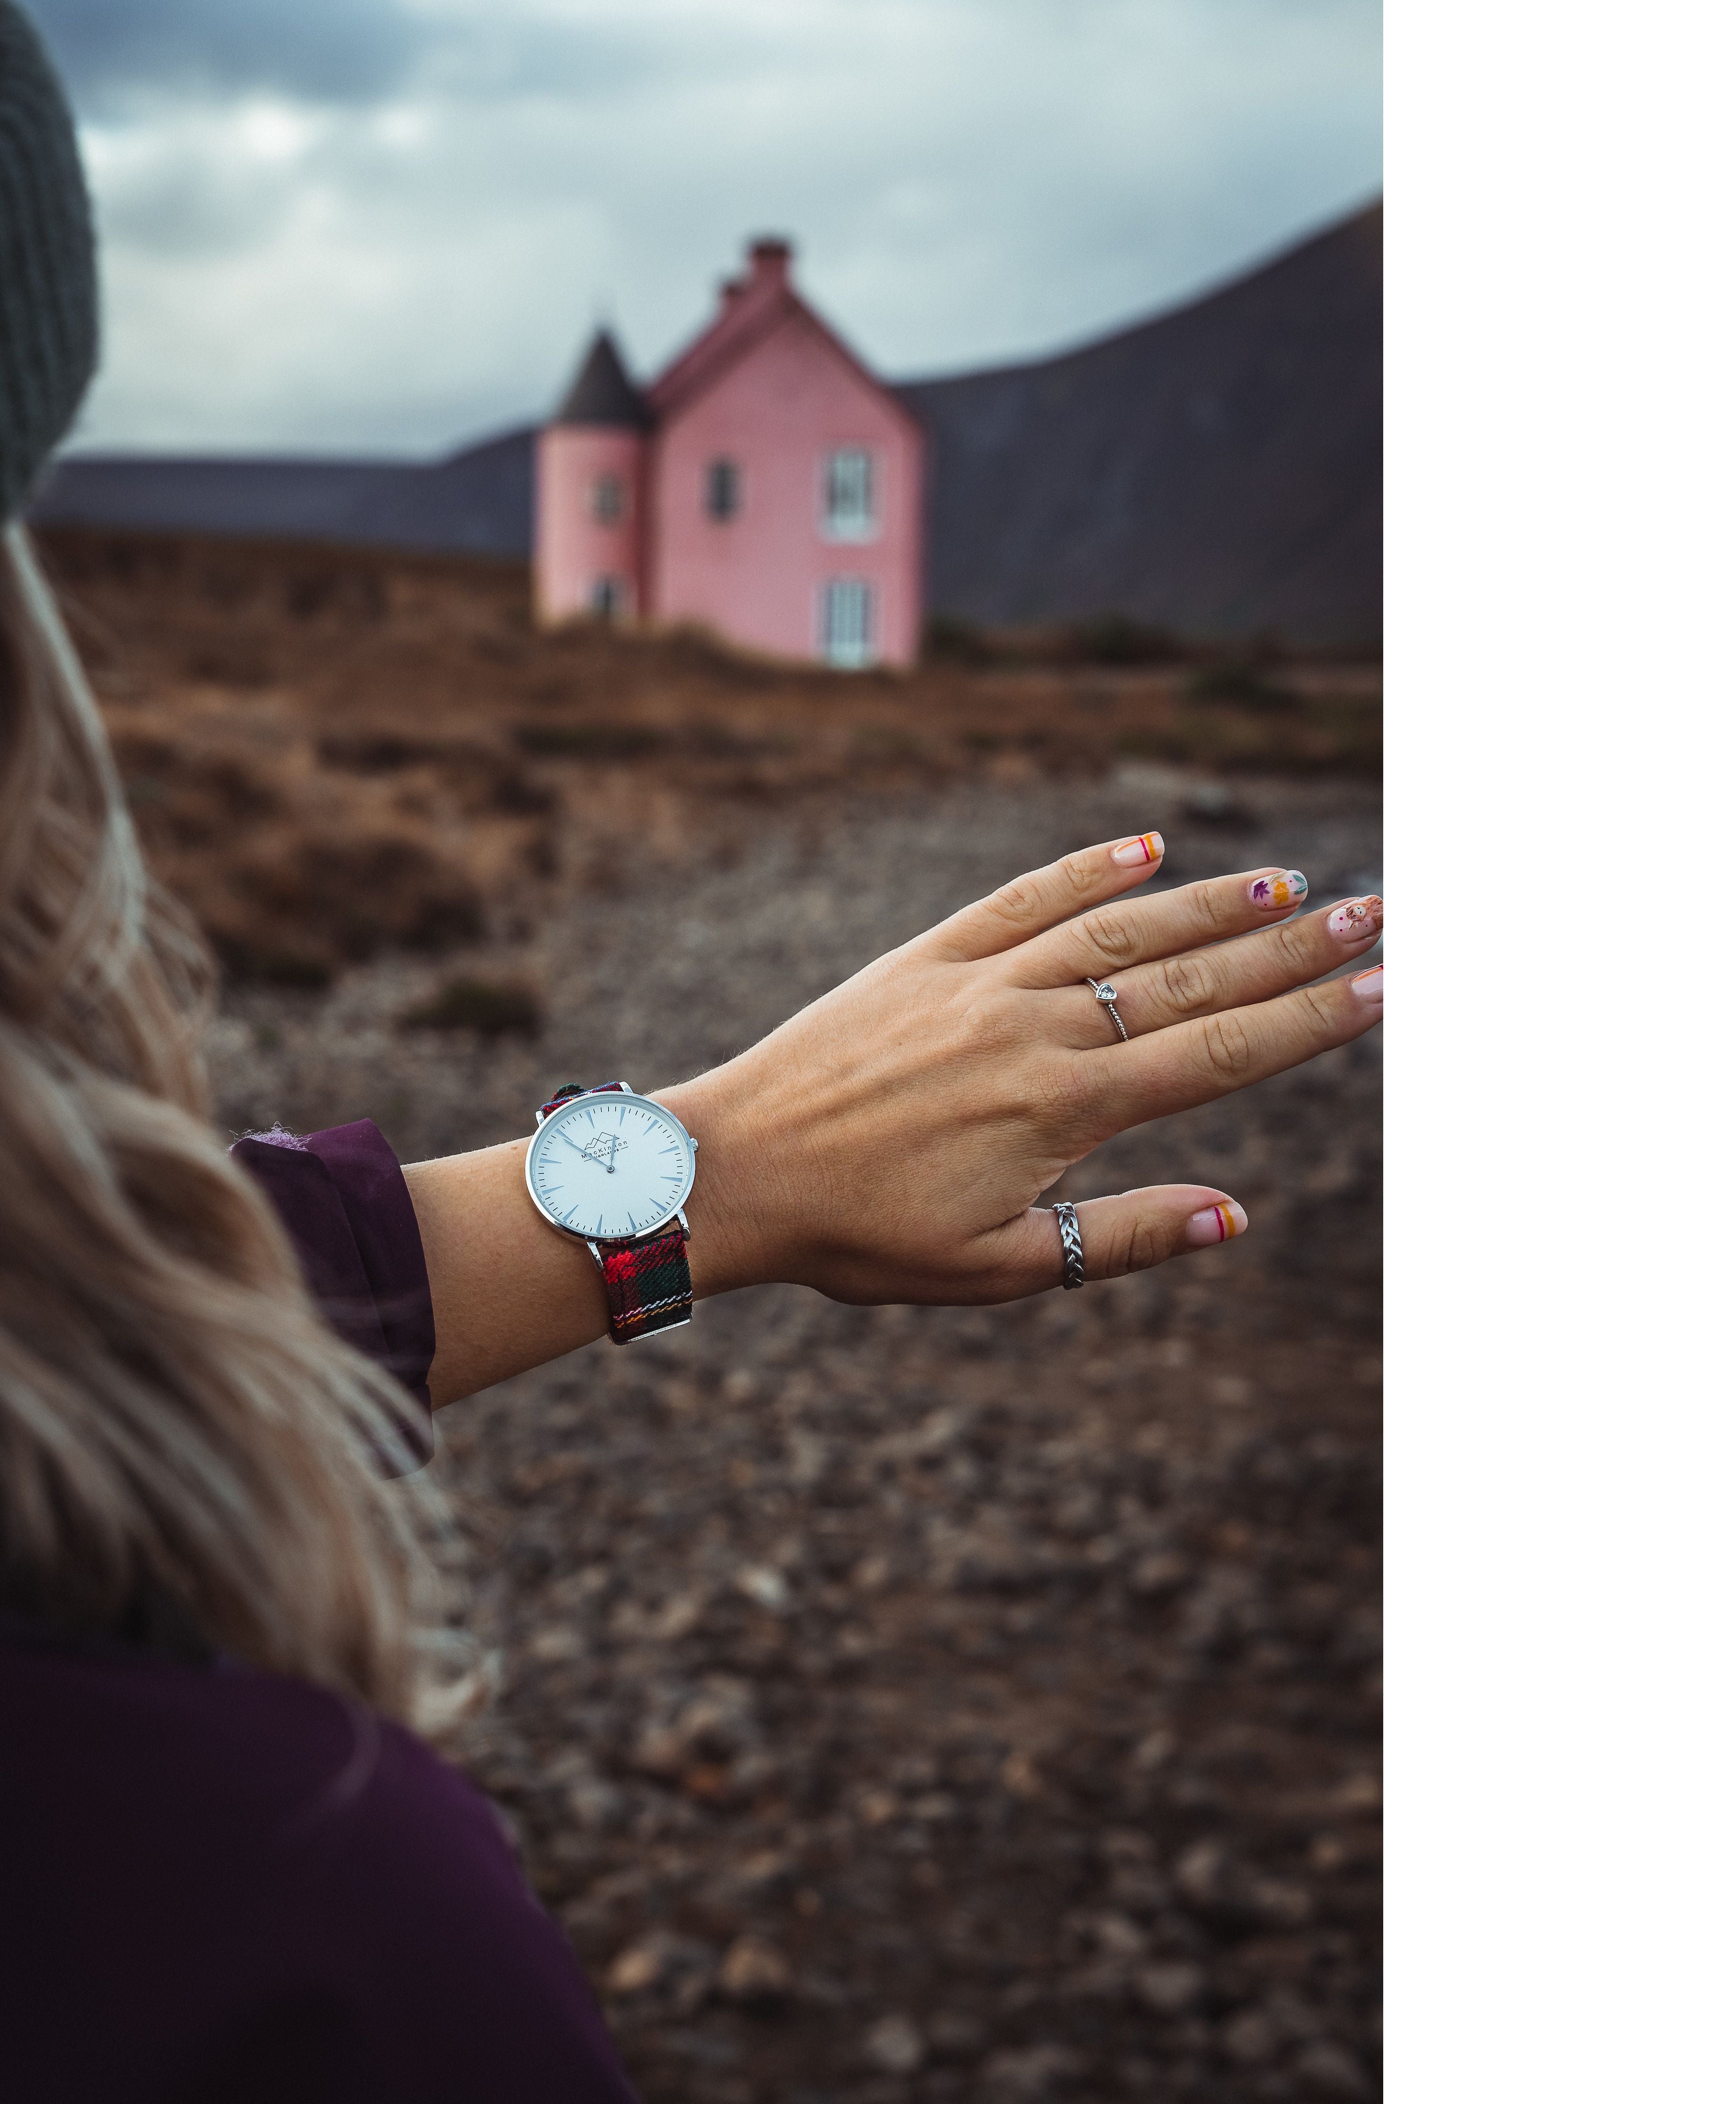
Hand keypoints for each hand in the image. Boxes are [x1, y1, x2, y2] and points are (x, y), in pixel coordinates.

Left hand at [660, 831, 1381, 1304]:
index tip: (1386, 986)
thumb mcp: (996, 1268)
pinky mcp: (923, 958)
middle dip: (1291, 947)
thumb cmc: (859, 1236)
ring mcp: (978, 982)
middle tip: (1380, 910)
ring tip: (1288, 885)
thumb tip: (1238, 1216)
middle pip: (1190, 977)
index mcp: (1062, 1108)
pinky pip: (1020, 900)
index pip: (1218, 1054)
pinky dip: (1087, 871)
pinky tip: (1149, 850)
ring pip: (1119, 930)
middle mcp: (1034, 1028)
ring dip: (1209, 905)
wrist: (732, 1172)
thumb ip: (1123, 1237)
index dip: (1309, 1019)